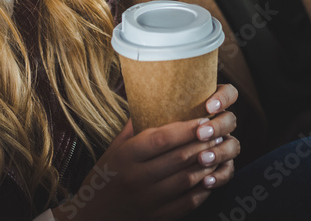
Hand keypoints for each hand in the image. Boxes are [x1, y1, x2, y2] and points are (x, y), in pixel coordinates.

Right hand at [54, 85, 239, 220]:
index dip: (186, 128)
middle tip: (218, 133)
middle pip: (179, 158)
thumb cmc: (103, 178)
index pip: (162, 139)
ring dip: (207, 164)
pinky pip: (187, 202)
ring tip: (218, 152)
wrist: (91, 216)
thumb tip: (151, 101)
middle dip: (203, 143)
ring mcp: (148, 199)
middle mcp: (137, 178)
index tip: (203, 119)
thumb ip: (133, 128)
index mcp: (126, 157)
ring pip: (187, 179)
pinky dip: (203, 189)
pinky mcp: (157, 217)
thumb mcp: (113, 150)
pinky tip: (210, 177)